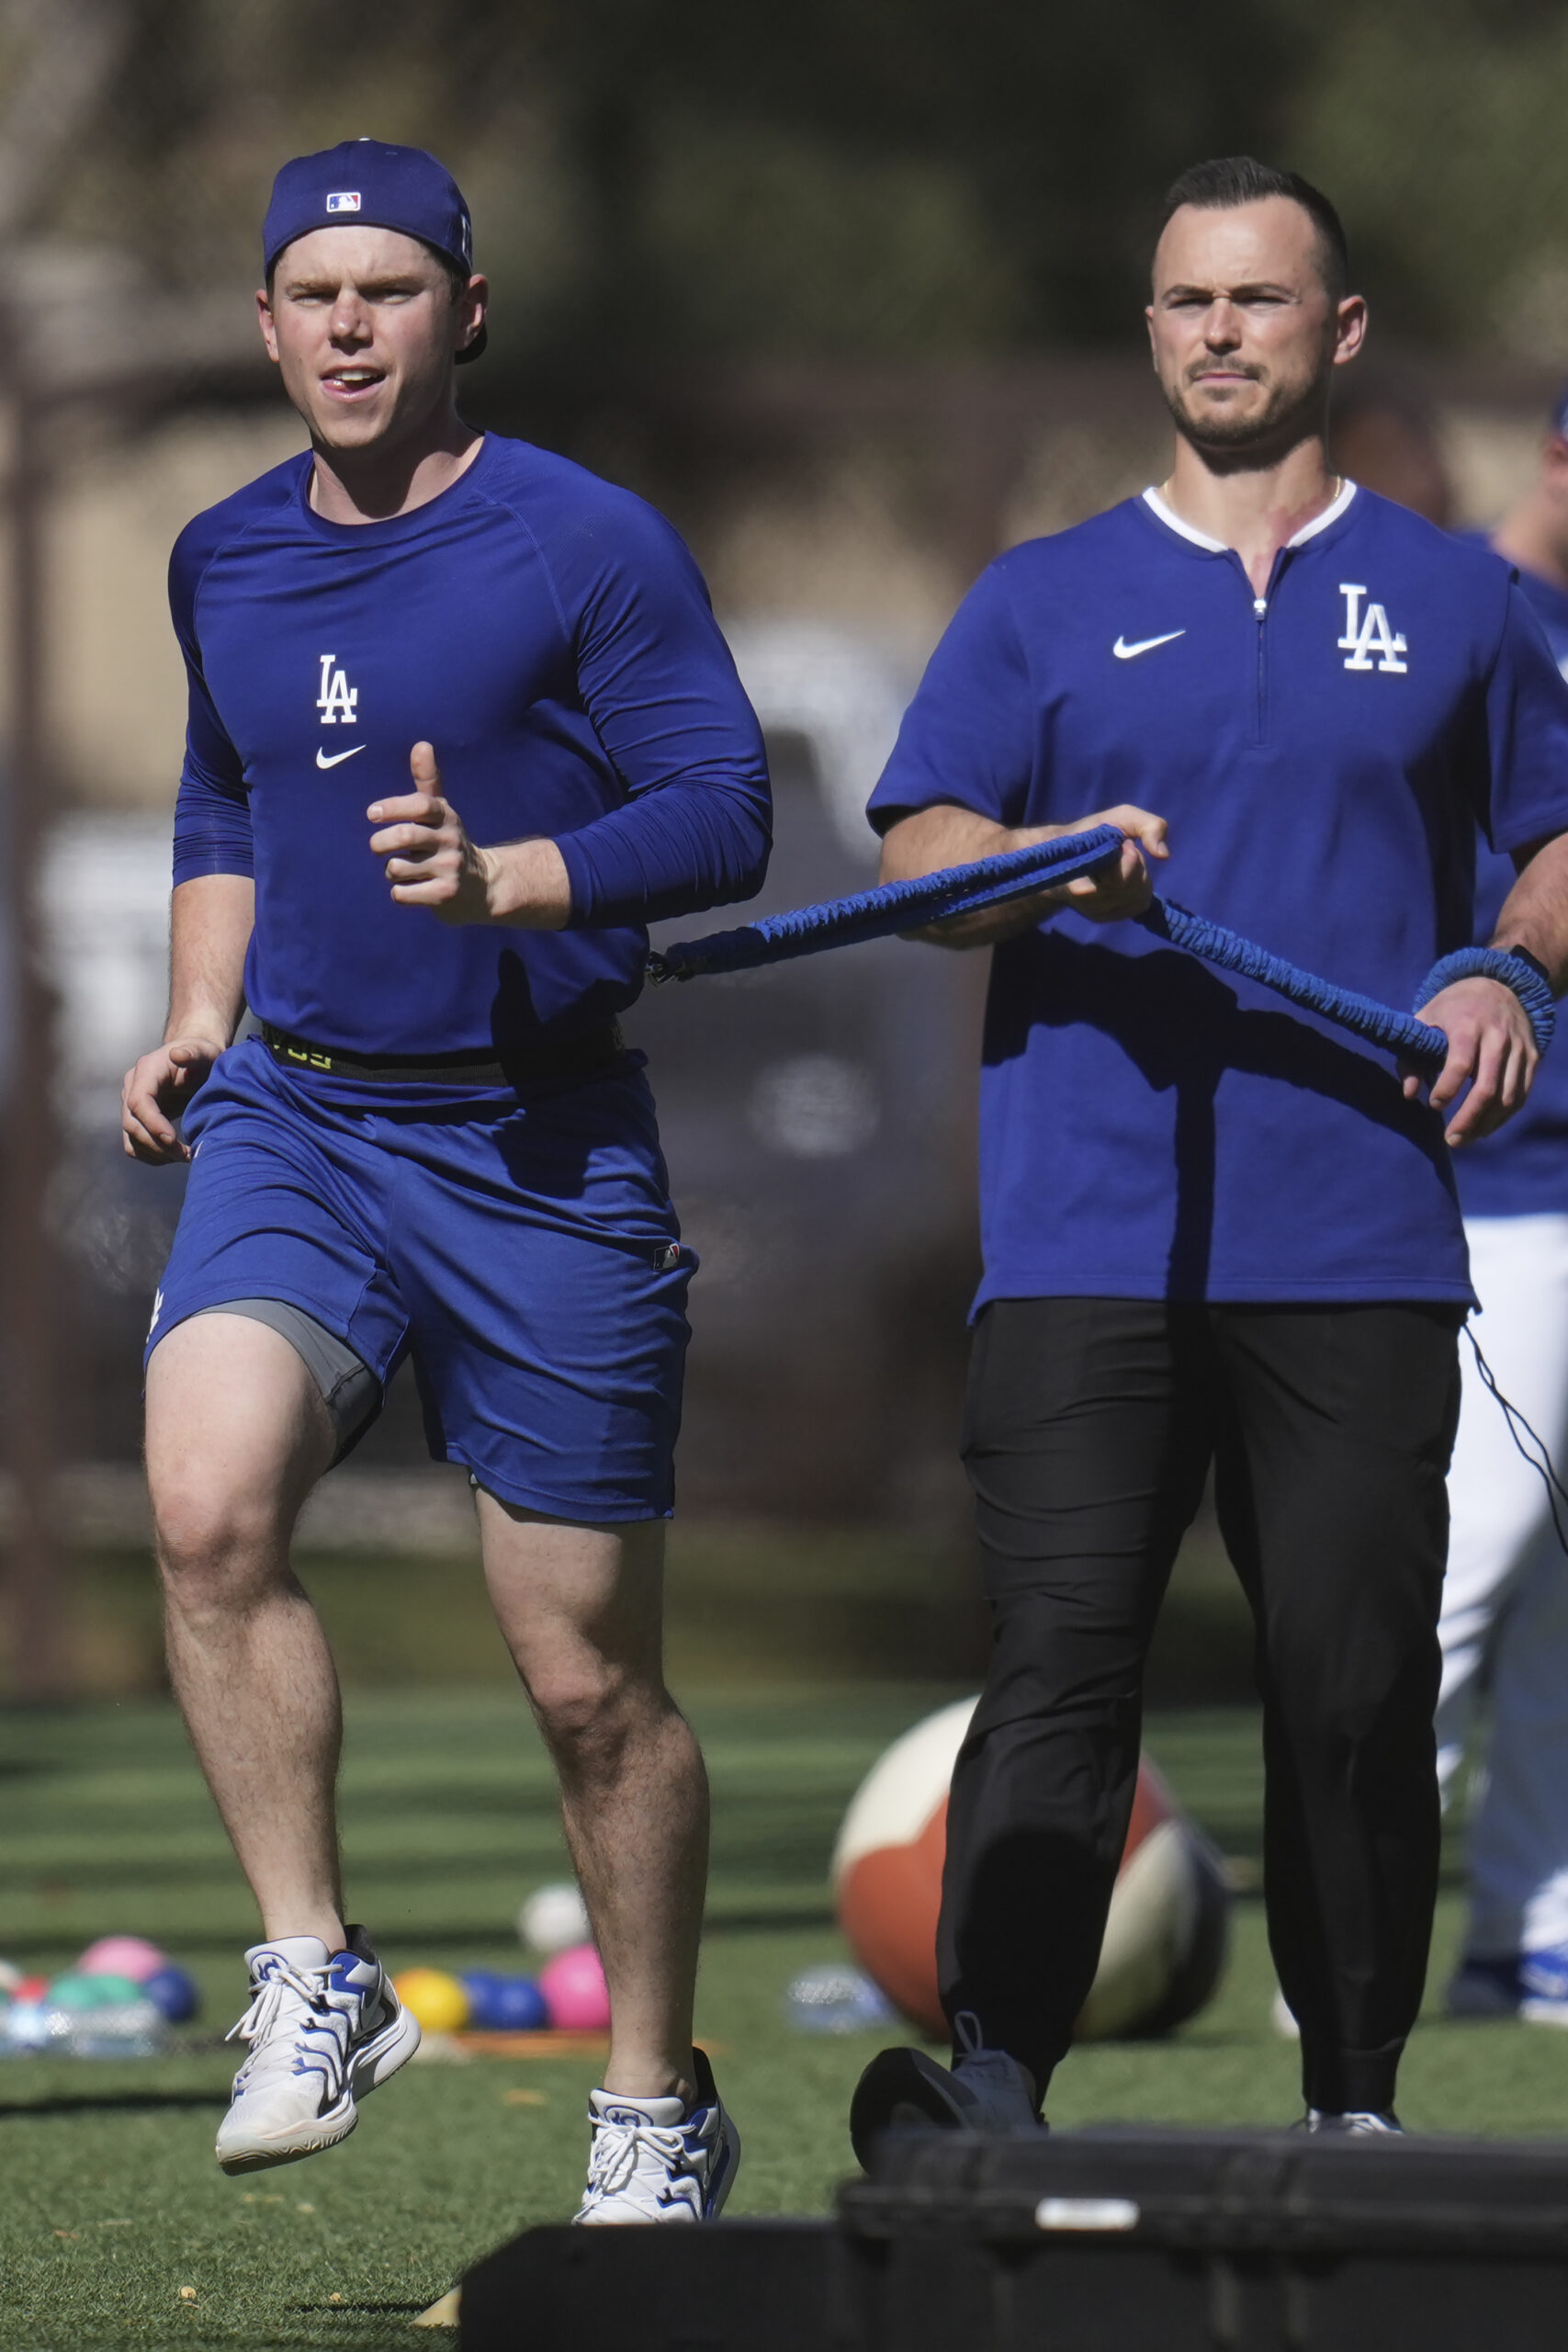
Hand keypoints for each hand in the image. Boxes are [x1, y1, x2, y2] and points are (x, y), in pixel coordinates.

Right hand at [121, 1034, 223, 1163]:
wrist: (196, 1060)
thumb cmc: (203, 1056)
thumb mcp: (205, 1052)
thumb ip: (193, 1053)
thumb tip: (177, 1054)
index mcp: (147, 1070)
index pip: (138, 1101)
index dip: (152, 1123)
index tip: (173, 1140)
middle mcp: (133, 1087)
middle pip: (132, 1124)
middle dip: (158, 1145)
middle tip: (186, 1155)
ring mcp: (131, 1104)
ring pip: (132, 1139)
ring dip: (156, 1154)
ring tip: (184, 1156)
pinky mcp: (136, 1119)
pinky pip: (135, 1145)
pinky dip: (152, 1156)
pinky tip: (175, 1156)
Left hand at [368, 741, 498, 925]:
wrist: (483, 887)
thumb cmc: (449, 843)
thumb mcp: (442, 812)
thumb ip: (428, 780)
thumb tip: (421, 743)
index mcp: (446, 817)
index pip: (420, 805)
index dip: (393, 807)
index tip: (372, 814)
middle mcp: (450, 840)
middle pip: (405, 836)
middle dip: (380, 843)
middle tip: (377, 848)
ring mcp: (449, 869)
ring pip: (397, 868)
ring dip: (391, 871)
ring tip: (402, 870)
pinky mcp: (445, 895)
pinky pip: (403, 893)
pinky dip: (399, 893)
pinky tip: (412, 889)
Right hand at [1053, 804, 1169, 923]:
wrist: (1060, 855)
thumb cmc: (1094, 832)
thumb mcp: (1121, 816)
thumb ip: (1148, 826)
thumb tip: (1163, 856)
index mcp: (1080, 874)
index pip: (1117, 879)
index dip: (1129, 859)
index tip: (1123, 843)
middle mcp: (1084, 899)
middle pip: (1131, 887)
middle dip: (1135, 865)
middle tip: (1121, 851)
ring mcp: (1092, 912)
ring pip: (1137, 898)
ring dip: (1138, 877)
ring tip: (1120, 864)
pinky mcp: (1102, 918)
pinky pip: (1138, 906)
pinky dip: (1139, 889)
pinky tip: (1124, 878)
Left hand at [1401, 974, 1537, 1144]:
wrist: (1498, 985)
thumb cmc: (1452, 1008)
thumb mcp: (1424, 1021)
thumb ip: (1411, 1058)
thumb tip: (1409, 1095)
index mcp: (1467, 1024)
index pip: (1460, 1064)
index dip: (1446, 1090)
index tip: (1434, 1105)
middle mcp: (1498, 1036)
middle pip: (1487, 1087)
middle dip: (1468, 1118)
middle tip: (1451, 1140)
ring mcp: (1519, 1048)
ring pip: (1508, 1097)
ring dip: (1486, 1124)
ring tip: (1465, 1138)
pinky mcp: (1532, 1057)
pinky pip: (1521, 1094)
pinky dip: (1504, 1116)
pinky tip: (1485, 1128)